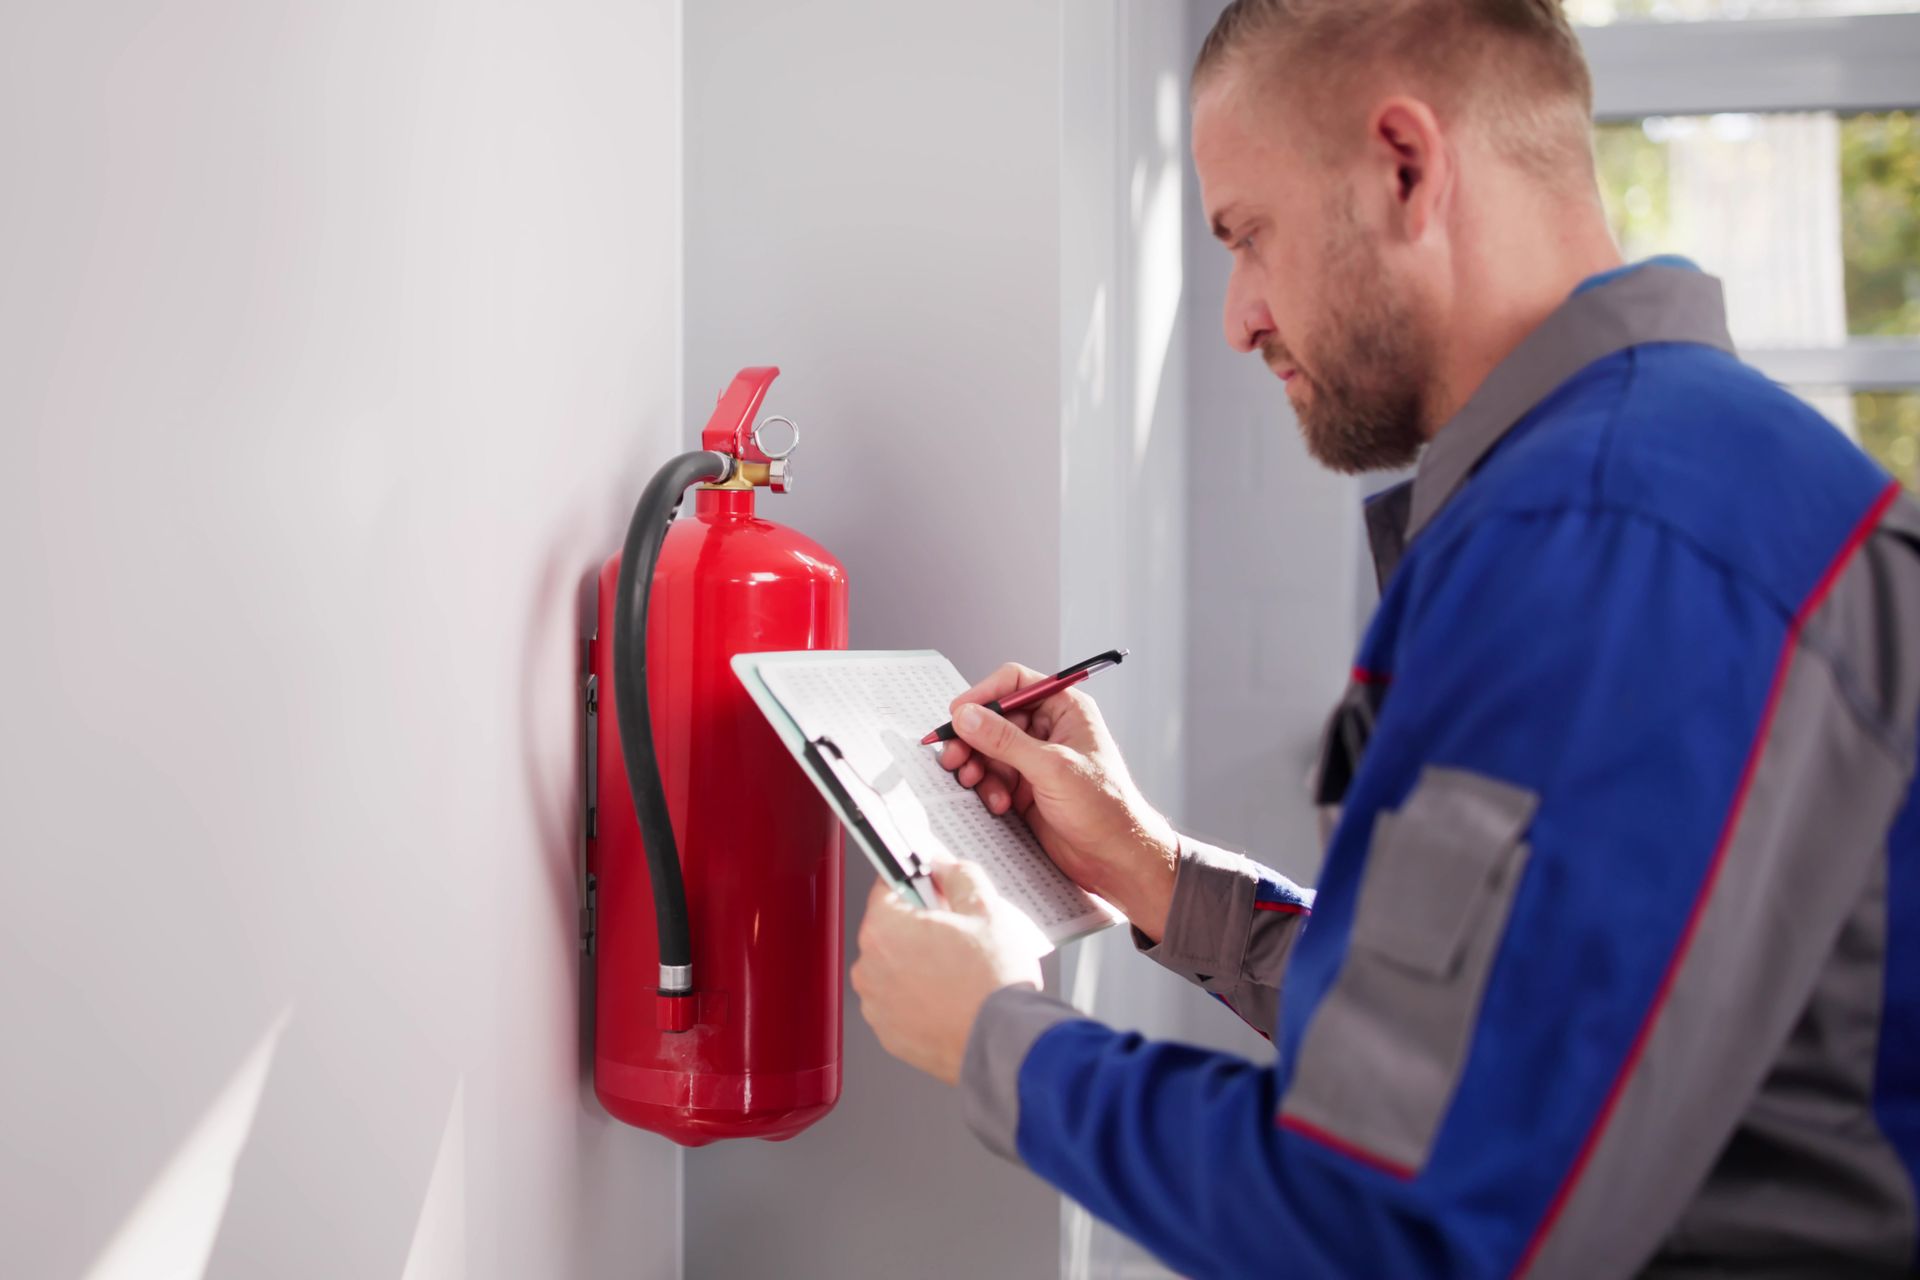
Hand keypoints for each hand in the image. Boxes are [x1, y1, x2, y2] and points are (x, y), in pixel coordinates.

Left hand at [851, 861, 1044, 1085]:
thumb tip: (946, 866)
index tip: (931, 887)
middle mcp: (870, 967)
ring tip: (959, 971)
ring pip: (894, 967)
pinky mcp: (888, 1034)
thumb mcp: (986, 909)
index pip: (888, 886)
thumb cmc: (992, 984)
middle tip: (957, 934)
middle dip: (920, 926)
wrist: (1003, 1044)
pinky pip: (899, 1002)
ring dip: (918, 963)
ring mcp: (876, 1005)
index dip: (916, 883)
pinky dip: (919, 998)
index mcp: (884, 928)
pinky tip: (951, 997)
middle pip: (890, 928)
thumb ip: (960, 875)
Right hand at [937, 662, 1178, 940]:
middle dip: (972, 738)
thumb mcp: (1052, 768)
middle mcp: (1049, 730)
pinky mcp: (1026, 788)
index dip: (984, 695)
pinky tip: (998, 805)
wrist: (1116, 858)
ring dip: (977, 767)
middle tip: (952, 756)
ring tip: (972, 782)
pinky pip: (993, 778)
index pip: (1015, 683)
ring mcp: (1036, 760)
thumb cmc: (1106, 808)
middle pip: (994, 718)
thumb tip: (967, 716)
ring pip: (988, 750)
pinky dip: (987, 789)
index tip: (957, 714)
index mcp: (1066, 709)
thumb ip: (1005, 741)